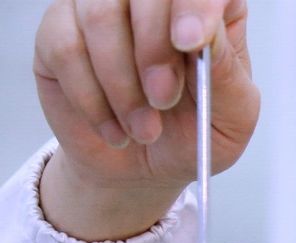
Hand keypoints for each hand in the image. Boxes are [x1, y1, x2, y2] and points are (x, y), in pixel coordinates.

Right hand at [33, 0, 259, 238]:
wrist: (143, 170)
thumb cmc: (193, 135)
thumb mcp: (231, 119)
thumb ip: (227, 75)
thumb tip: (206, 33)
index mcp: (209, 10)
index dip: (194, 6)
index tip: (190, 43)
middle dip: (154, 50)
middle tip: (163, 101)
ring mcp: (104, 7)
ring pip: (100, 15)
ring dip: (122, 84)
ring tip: (144, 129)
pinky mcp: (61, 30)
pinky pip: (65, 47)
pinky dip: (91, 99)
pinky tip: (114, 128)